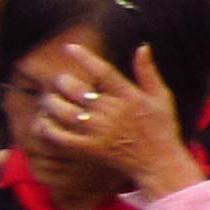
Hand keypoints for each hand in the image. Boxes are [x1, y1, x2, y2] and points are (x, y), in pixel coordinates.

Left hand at [45, 38, 196, 197]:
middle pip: (78, 90)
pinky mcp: (91, 149)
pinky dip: (50, 129)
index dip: (85, 57)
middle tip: (61, 81)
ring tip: (50, 99)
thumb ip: (148, 72)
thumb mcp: (162, 97)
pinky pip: (62, 137)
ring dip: (52, 103)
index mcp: (130, 97)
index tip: (69, 47)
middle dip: (63, 81)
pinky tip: (46, 122)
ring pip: (66, 112)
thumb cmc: (162, 128)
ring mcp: (101, 132)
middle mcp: (113, 112)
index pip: (103, 72)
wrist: (160, 163)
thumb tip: (142, 46)